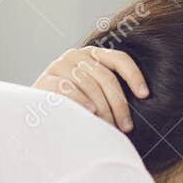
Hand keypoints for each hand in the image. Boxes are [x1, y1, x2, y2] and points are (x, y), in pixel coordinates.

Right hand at [34, 46, 148, 132]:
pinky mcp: (46, 79)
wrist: (38, 113)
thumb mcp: (94, 93)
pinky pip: (69, 90)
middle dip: (119, 104)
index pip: (119, 59)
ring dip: (103, 110)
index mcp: (92, 54)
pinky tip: (90, 113)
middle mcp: (75, 55)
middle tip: (126, 126)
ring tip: (108, 127)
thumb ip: (109, 89)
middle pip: (107, 77)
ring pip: (90, 86)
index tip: (145, 95)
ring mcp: (59, 66)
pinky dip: (81, 102)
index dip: (134, 75)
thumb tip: (141, 97)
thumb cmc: (73, 106)